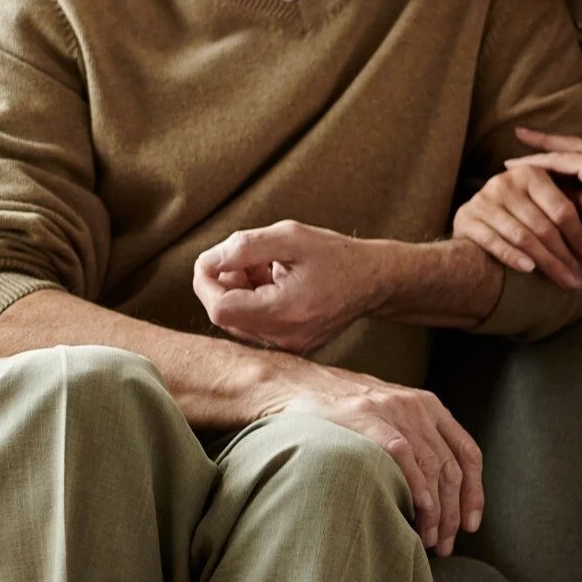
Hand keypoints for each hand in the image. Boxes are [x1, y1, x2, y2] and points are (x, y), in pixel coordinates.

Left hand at [194, 221, 384, 353]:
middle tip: (250, 259)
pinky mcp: (293, 346)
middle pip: (225, 316)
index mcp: (285, 311)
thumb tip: (207, 262)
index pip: (219, 308)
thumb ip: (243, 247)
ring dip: (239, 293)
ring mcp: (290, 345)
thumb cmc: (336, 255)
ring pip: (238, 322)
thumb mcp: (290, 236)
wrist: (375, 280)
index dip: (206, 282)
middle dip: (225, 284)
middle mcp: (285, 337)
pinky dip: (254, 303)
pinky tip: (275, 283)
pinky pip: (255, 327)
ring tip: (267, 268)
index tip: (214, 258)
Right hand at [258, 360, 483, 556]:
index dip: (474, 493)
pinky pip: (403, 453)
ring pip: (432, 465)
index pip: (467, 453)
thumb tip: (433, 494)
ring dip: (436, 509)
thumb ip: (413, 441)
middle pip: (451, 467)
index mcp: (428, 407)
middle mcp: (418, 407)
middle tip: (445, 544)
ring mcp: (393, 410)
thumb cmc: (338, 412)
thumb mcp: (387, 417)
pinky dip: (416, 484)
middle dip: (453, 512)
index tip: (471, 525)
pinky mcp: (366, 416)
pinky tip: (420, 510)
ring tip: (428, 539)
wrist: (292, 384)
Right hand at [455, 166, 581, 289]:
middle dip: (563, 256)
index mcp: (531, 173)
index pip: (561, 209)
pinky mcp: (467, 218)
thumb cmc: (526, 210)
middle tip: (578, 278)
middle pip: (543, 226)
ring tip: (563, 280)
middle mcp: (505, 182)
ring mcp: (484, 200)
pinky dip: (513, 257)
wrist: (479, 218)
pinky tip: (529, 270)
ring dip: (545, 262)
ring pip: (522, 237)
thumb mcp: (555, 200)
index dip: (578, 236)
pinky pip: (494, 242)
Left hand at [503, 127, 581, 245]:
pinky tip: (517, 168)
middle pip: (570, 144)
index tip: (549, 148)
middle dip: (544, 140)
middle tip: (521, 133)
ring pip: (560, 153)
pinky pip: (558, 163)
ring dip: (534, 155)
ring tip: (510, 160)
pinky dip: (536, 165)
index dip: (566, 150)